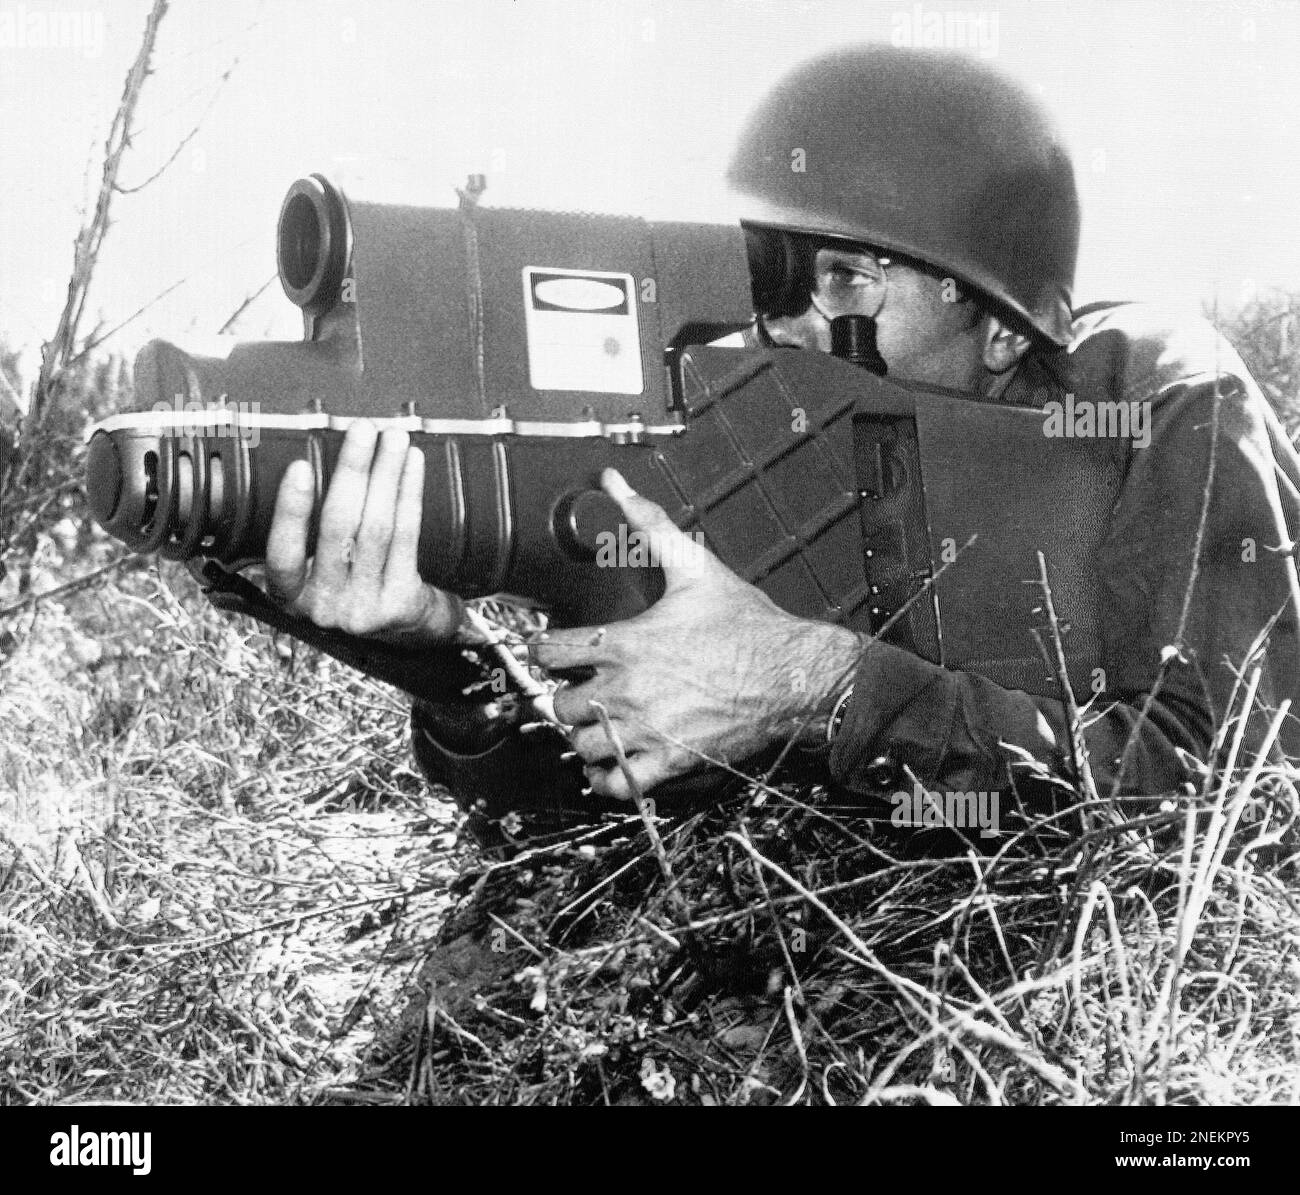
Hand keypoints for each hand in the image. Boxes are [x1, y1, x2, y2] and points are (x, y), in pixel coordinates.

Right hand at [265, 421, 464, 645]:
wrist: (409, 633)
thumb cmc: (359, 585)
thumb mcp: (322, 571)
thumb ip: (310, 533)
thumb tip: (314, 458)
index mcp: (291, 595)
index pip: (282, 554)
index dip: (290, 511)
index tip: (299, 467)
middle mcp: (323, 607)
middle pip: (337, 527)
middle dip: (352, 471)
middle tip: (363, 429)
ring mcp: (363, 609)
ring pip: (375, 528)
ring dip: (385, 475)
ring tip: (393, 437)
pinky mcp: (400, 603)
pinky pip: (406, 537)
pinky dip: (409, 494)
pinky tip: (412, 465)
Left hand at [530, 469, 863, 800]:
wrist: (795, 674)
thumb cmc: (749, 625)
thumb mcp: (695, 566)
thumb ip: (648, 524)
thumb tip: (616, 483)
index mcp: (626, 642)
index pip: (550, 652)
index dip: (545, 650)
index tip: (555, 652)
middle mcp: (628, 689)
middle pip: (557, 705)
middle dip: (563, 698)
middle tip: (579, 691)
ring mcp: (647, 729)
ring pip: (582, 745)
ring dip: (583, 736)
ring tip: (598, 724)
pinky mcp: (670, 760)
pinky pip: (618, 783)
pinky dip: (608, 777)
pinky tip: (614, 762)